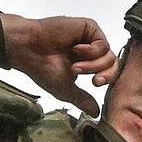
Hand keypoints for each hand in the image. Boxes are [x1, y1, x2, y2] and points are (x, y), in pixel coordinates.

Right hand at [0, 13, 118, 116]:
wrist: (28, 49)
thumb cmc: (41, 67)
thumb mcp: (65, 89)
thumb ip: (83, 99)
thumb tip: (96, 113)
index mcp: (86, 63)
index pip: (108, 72)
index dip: (106, 79)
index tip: (95, 83)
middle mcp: (89, 50)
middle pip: (113, 64)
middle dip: (105, 75)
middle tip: (93, 80)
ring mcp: (89, 38)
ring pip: (109, 55)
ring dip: (93, 65)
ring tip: (74, 66)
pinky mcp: (89, 27)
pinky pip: (102, 43)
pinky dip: (91, 50)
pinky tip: (75, 49)